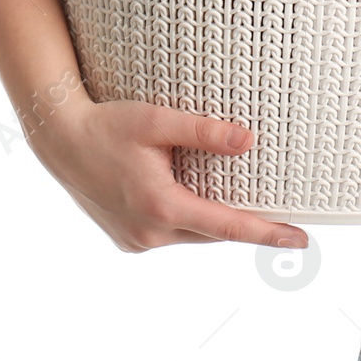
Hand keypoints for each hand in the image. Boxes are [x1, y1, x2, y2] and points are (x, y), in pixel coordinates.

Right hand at [28, 97, 308, 252]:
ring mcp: (136, 239)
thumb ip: (203, 132)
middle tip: (284, 221)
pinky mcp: (128, 238)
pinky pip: (172, 234)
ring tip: (246, 208)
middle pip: (213, 233)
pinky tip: (197, 201)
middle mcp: (149, 232)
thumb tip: (248, 141)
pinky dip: (189, 221)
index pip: (228, 226)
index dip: (267, 233)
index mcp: (161, 206)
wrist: (60, 141)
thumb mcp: (157, 121)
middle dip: (246, 227)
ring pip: (192, 235)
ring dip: (215, 222)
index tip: (299, 238)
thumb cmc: (108, 125)